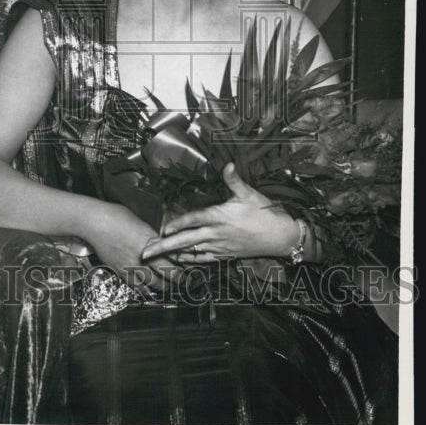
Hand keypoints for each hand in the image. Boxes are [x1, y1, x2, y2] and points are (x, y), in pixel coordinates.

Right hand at [86, 202, 180, 293]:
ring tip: (168, 287)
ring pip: (153, 282)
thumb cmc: (115, 216)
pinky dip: (144, 290)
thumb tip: (158, 243)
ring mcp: (131, 264)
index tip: (187, 267)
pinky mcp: (120, 270)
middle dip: (177, 278)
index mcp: (150, 240)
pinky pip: (136, 285)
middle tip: (182, 281)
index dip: (181, 263)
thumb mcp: (139, 223)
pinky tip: (149, 291)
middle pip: (166, 272)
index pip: (172, 256)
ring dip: (163, 286)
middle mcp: (143, 254)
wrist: (94, 222)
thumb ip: (150, 236)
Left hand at [141, 164, 298, 264]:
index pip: (193, 220)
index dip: (177, 225)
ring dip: (172, 254)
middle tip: (145, 252)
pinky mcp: (225, 255)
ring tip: (155, 256)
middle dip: (163, 247)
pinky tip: (179, 259)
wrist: (280, 237)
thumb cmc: (265, 213)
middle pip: (185, 241)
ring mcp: (220, 247)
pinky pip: (203, 259)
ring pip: (191, 252)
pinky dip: (189, 259)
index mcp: (219, 217)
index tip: (163, 230)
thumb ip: (234, 180)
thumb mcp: (249, 193)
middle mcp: (216, 234)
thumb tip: (226, 165)